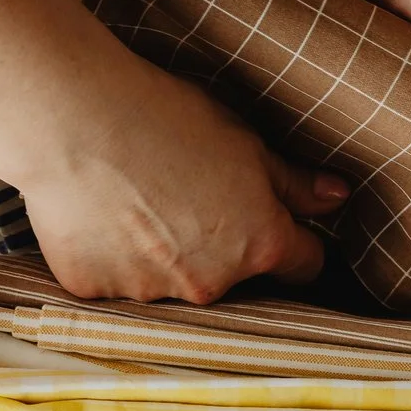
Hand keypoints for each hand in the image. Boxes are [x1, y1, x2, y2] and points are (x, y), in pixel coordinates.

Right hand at [0, 58, 348, 303]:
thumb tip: (337, 199)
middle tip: (190, 199)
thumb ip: (294, 184)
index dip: (294, 242)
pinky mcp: (95, 292)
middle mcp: (211, 284)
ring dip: (164, 257)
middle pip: (234, 280)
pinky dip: (111, 257)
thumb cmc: (162, 119)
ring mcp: (151, 293)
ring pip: (171, 283)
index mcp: (261, 245)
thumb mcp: (244, 143)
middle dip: (223, 250)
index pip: (303, 264)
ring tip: (138, 202)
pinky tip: (100, 214)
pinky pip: (114, 282)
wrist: (73, 118)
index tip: (276, 225)